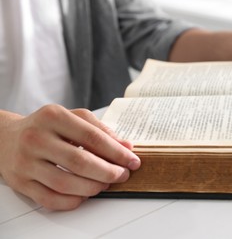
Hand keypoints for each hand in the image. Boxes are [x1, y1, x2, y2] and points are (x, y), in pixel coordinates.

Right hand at [0, 105, 140, 210]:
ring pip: (66, 183)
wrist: (6, 137)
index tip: (133, 161)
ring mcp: (26, 162)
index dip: (117, 152)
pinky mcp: (20, 182)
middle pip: (81, 162)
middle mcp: (37, 138)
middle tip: (122, 175)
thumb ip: (100, 130)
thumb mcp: (73, 118)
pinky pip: (50, 199)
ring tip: (105, 184)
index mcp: (53, 116)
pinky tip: (85, 194)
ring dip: (93, 188)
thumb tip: (126, 147)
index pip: (93, 137)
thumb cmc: (46, 127)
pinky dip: (72, 201)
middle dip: (108, 172)